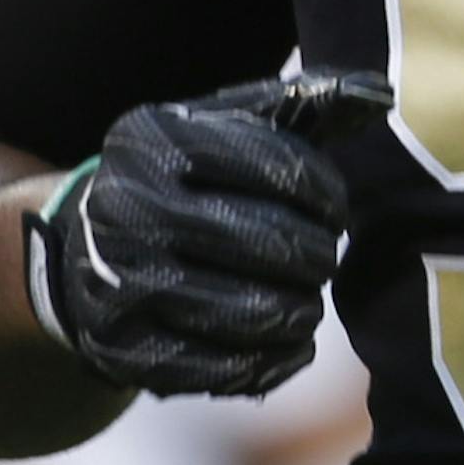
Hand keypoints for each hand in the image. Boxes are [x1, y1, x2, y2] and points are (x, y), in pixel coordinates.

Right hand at [23, 69, 392, 397]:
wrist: (83, 249)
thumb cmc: (182, 177)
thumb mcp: (226, 125)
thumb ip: (304, 104)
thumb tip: (380, 94)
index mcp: (155, 143)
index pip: (279, 169)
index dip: (327, 195)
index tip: (335, 210)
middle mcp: (128, 210)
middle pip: (270, 244)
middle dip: (317, 255)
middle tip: (323, 257)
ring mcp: (119, 285)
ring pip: (253, 313)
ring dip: (302, 309)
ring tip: (306, 297)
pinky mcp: (122, 351)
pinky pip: (225, 369)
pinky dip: (274, 359)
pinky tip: (286, 340)